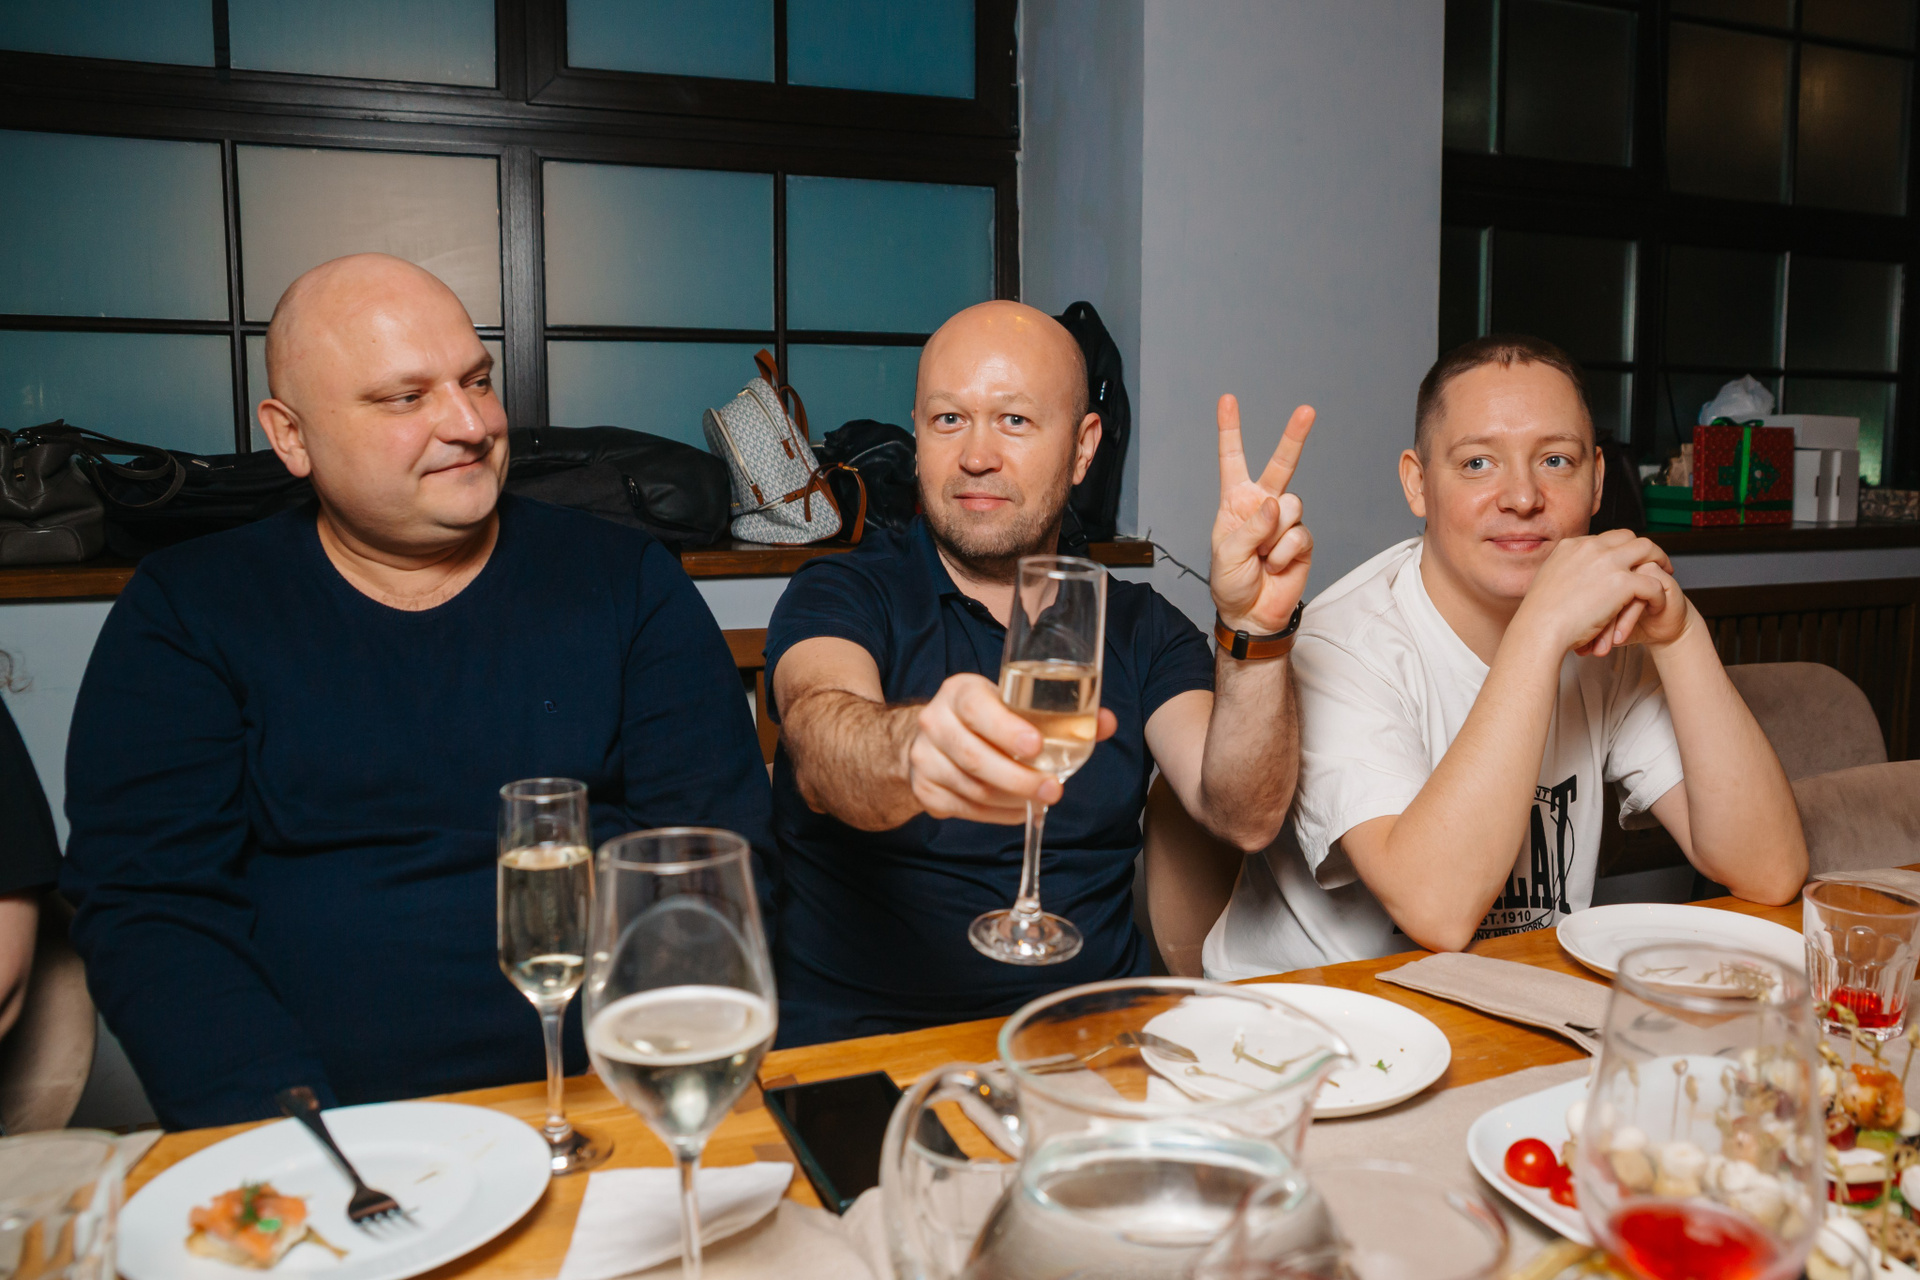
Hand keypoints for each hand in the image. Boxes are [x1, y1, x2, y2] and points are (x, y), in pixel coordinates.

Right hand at [906, 673, 1118, 823]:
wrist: (936, 735)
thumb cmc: (986, 717)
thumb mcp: (1014, 703)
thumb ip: (1061, 713)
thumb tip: (1105, 722)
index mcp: (960, 692)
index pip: (977, 708)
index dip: (1006, 729)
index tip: (1037, 747)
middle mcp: (935, 721)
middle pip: (976, 758)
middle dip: (1020, 779)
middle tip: (1053, 791)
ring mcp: (924, 758)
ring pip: (973, 788)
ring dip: (1012, 800)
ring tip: (1040, 800)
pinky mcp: (924, 789)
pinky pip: (965, 809)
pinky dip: (997, 814)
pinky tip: (1017, 808)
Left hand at [1211, 396, 1314, 634]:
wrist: (1250, 613)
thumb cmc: (1230, 581)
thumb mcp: (1226, 553)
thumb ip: (1249, 527)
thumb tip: (1276, 504)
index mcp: (1236, 501)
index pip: (1233, 459)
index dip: (1230, 430)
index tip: (1228, 400)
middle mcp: (1262, 505)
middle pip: (1281, 465)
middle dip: (1294, 436)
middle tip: (1307, 410)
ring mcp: (1285, 521)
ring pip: (1291, 506)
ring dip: (1273, 535)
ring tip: (1261, 556)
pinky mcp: (1302, 540)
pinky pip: (1298, 535)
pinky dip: (1283, 553)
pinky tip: (1274, 566)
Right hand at [1511, 530, 1672, 657]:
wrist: (1539, 628)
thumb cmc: (1538, 616)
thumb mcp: (1547, 582)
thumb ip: (1562, 573)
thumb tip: (1567, 579)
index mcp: (1571, 546)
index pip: (1604, 538)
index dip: (1619, 549)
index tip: (1626, 562)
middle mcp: (1590, 547)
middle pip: (1629, 536)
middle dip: (1644, 548)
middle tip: (1654, 562)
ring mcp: (1607, 562)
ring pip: (1647, 549)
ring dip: (1659, 561)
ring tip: (1666, 576)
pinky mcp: (1622, 582)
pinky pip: (1653, 582)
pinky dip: (1659, 594)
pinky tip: (1657, 604)